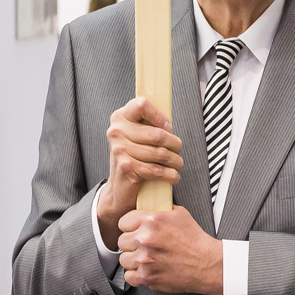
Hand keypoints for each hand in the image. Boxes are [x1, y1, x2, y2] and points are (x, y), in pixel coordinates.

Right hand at [98, 97, 182, 250]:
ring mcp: (120, 150)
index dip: (159, 115)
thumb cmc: (132, 160)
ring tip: (177, 164)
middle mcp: (116, 132)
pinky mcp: (127, 167)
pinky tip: (173, 176)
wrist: (118, 190)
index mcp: (119, 118)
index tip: (168, 127)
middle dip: (175, 144)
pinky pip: (157, 169)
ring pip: (160, 153)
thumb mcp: (136, 137)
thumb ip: (148, 125)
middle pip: (158, 133)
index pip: (141, 105)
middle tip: (177, 150)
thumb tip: (169, 122)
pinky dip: (170, 174)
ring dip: (175, 161)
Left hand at [117, 207, 223, 294]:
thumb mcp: (179, 214)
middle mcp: (146, 239)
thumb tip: (148, 207)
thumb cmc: (195, 241)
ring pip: (124, 259)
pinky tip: (146, 269)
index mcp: (152, 221)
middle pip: (122, 241)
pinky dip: (136, 275)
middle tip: (143, 246)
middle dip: (131, 243)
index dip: (129, 227)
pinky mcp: (147, 276)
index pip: (123, 222)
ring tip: (146, 258)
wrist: (206, 263)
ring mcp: (145, 259)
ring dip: (133, 259)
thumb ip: (159, 210)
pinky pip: (128, 276)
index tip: (134, 231)